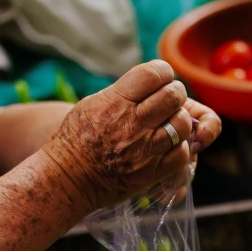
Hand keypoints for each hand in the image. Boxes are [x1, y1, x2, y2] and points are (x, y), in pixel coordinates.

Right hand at [44, 61, 220, 212]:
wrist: (69, 178)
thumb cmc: (77, 137)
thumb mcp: (92, 103)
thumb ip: (123, 91)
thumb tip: (152, 80)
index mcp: (116, 102)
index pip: (155, 73)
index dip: (163, 72)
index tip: (160, 78)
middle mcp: (133, 123)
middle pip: (174, 95)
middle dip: (175, 93)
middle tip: (169, 100)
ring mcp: (145, 149)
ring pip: (182, 124)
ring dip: (180, 120)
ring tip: (169, 123)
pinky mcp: (152, 172)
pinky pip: (182, 153)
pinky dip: (179, 147)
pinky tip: (168, 145)